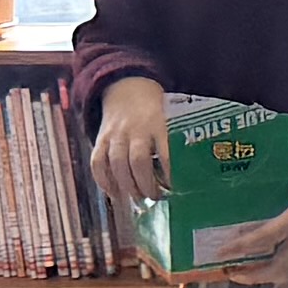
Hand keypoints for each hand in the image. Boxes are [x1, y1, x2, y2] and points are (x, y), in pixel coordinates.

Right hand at [85, 77, 171, 219]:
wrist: (126, 88)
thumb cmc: (156, 111)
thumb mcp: (170, 119)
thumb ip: (176, 142)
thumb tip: (190, 175)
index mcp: (159, 124)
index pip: (165, 152)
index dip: (169, 174)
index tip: (175, 189)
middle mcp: (136, 129)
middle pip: (138, 160)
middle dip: (146, 184)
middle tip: (155, 197)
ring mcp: (116, 134)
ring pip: (116, 163)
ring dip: (127, 186)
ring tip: (138, 198)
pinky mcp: (101, 138)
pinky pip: (97, 162)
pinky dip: (103, 180)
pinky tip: (114, 193)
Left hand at [192, 152, 287, 279]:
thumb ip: (278, 168)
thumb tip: (250, 168)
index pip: (265, 238)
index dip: (241, 247)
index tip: (221, 252)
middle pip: (277, 267)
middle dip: (252, 275)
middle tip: (231, 273)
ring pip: (287, 269)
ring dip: (265, 275)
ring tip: (246, 274)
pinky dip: (278, 268)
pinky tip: (268, 263)